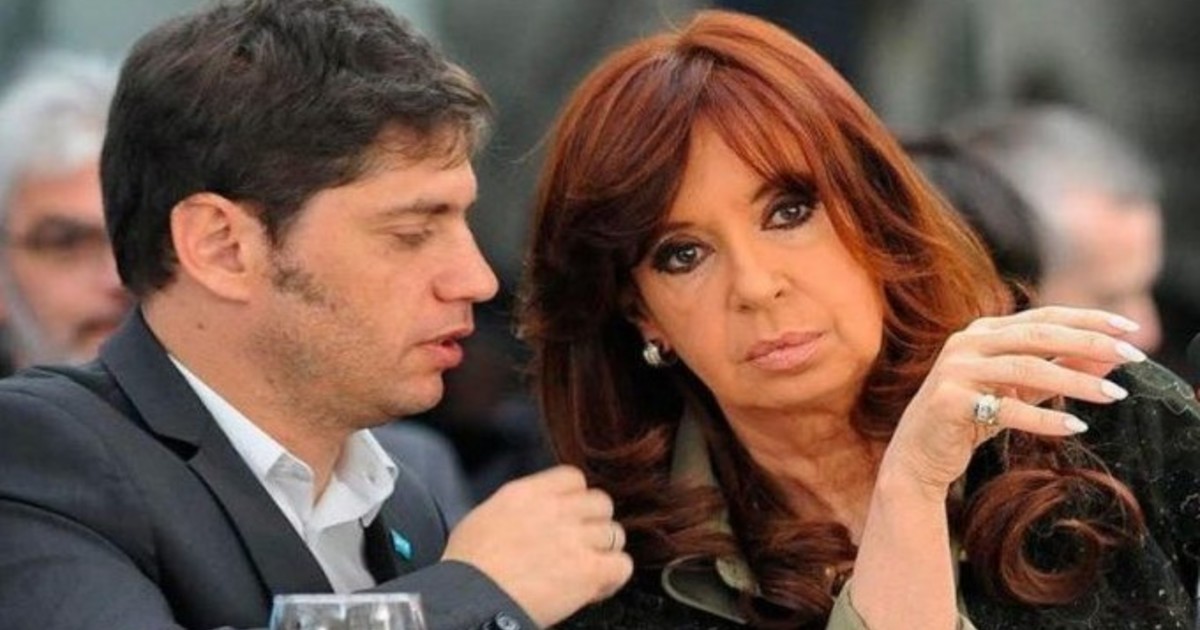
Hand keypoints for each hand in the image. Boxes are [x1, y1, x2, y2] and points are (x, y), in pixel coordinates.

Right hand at [442, 465, 632, 626]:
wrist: (470, 598)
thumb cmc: (468, 568)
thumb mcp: (485, 516)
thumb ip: (518, 508)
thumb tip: (531, 515)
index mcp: (529, 493)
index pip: (574, 478)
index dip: (576, 498)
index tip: (570, 515)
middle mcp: (557, 510)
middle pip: (601, 503)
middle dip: (594, 523)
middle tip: (580, 544)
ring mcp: (576, 539)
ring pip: (615, 534)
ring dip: (604, 552)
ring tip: (586, 569)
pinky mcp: (589, 570)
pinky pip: (623, 565)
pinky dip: (613, 577)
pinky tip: (595, 586)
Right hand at [883, 306, 1145, 495]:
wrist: (918, 454)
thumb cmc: (970, 418)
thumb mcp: (1018, 390)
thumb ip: (1057, 369)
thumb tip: (1109, 357)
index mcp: (982, 332)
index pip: (1043, 316)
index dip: (1088, 319)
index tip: (1130, 328)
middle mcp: (966, 343)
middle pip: (1038, 336)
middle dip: (1090, 343)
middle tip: (1133, 356)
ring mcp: (955, 370)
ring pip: (1026, 369)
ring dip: (1076, 380)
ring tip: (1114, 394)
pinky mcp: (950, 402)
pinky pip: (1007, 408)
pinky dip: (1045, 417)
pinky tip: (1076, 425)